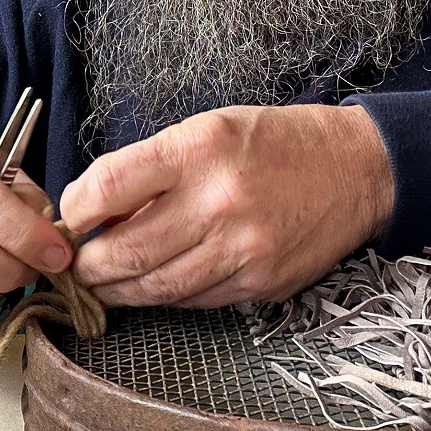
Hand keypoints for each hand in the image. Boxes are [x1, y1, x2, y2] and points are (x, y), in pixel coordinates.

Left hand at [59, 103, 393, 307]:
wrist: (357, 169)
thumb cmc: (275, 143)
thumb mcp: (208, 129)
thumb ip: (152, 168)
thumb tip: (97, 211)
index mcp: (198, 151)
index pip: (108, 186)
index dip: (76, 208)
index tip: (73, 215)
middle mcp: (219, 202)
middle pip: (124, 252)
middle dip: (88, 265)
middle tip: (76, 264)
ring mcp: (242, 249)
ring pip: (155, 288)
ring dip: (118, 291)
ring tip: (104, 283)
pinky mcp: (260, 284)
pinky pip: (194, 301)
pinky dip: (165, 297)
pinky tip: (156, 285)